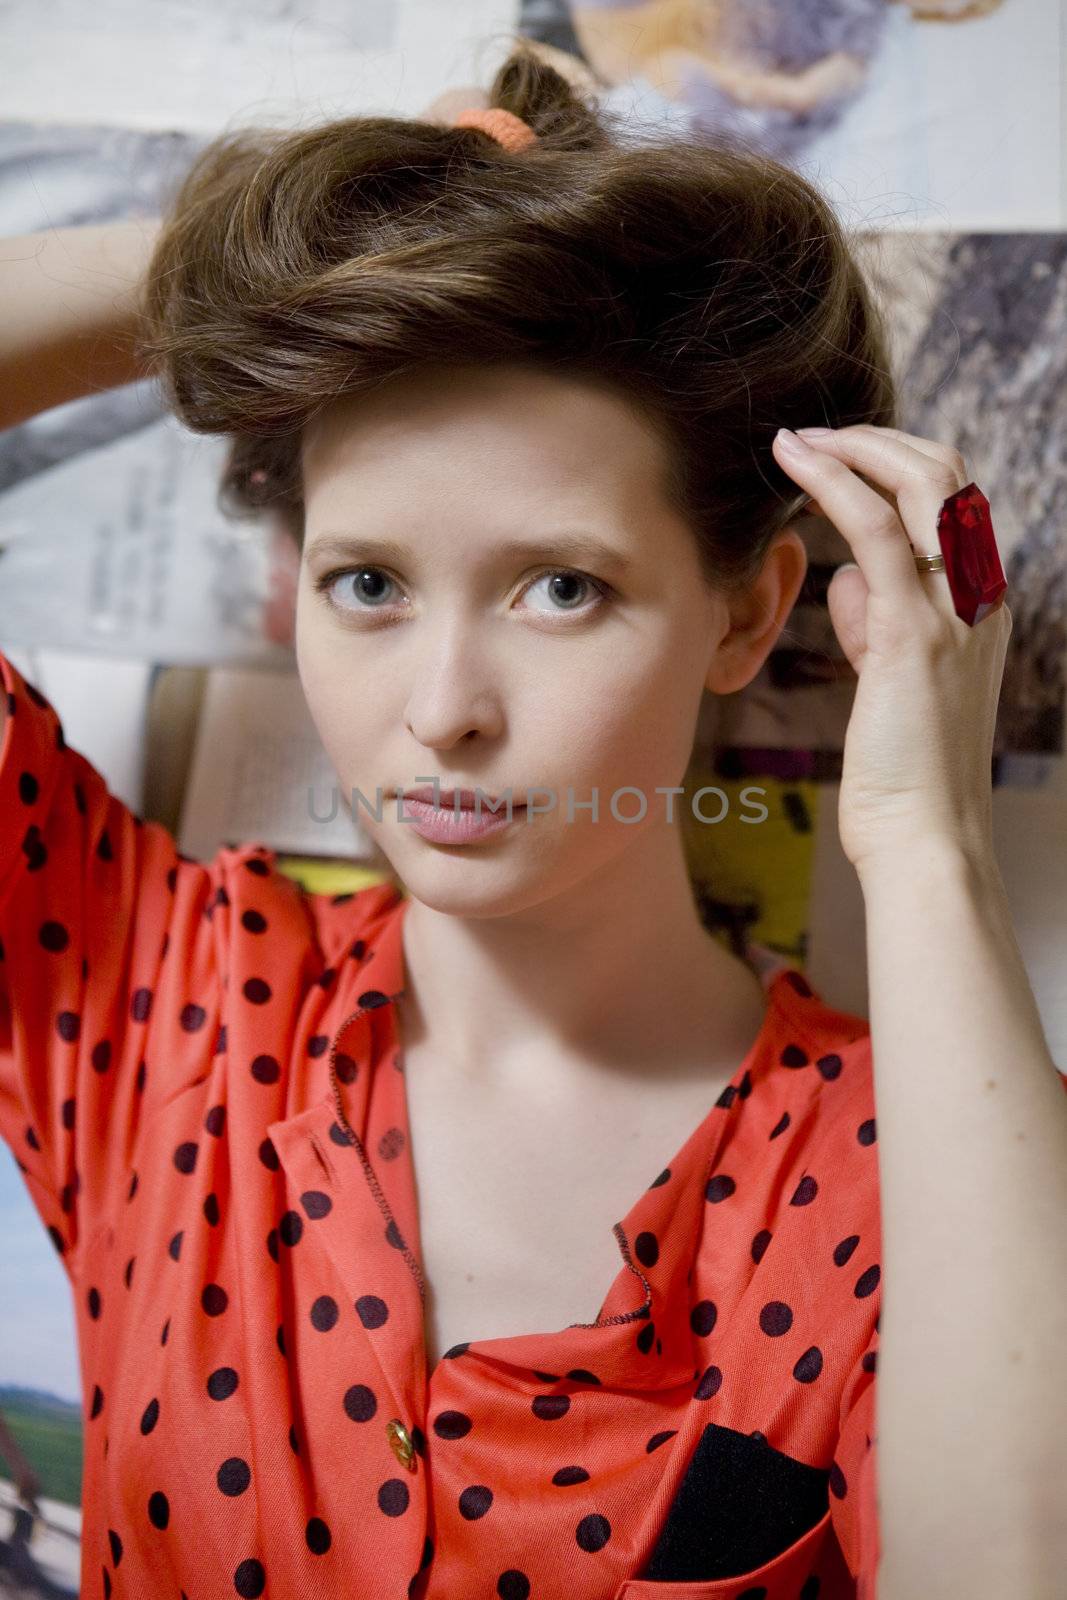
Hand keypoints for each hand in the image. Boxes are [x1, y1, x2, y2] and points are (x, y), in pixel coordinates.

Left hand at [771, 424, 1011, 879]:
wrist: (925, 840)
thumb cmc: (902, 771)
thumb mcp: (892, 681)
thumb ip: (880, 624)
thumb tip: (852, 580)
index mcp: (980, 606)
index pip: (954, 502)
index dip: (899, 464)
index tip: (839, 456)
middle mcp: (979, 597)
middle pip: (947, 475)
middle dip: (877, 440)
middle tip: (813, 437)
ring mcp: (953, 612)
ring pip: (919, 485)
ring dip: (852, 447)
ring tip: (794, 439)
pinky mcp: (912, 635)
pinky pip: (873, 532)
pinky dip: (833, 483)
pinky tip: (794, 463)